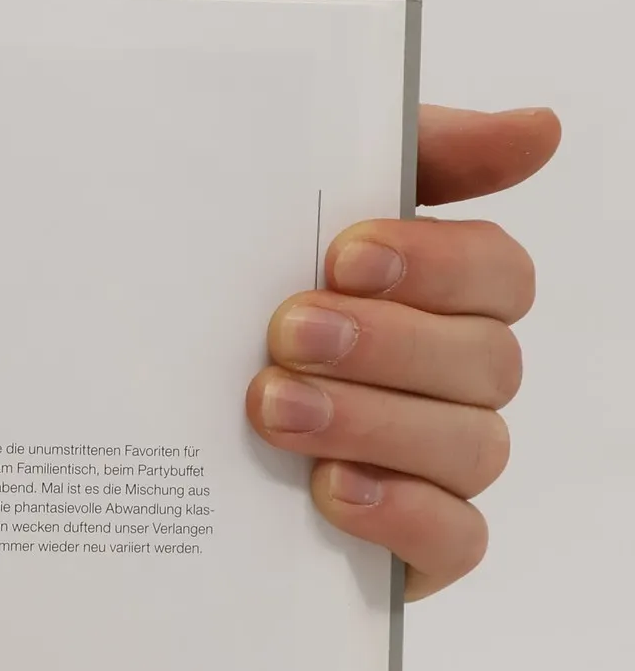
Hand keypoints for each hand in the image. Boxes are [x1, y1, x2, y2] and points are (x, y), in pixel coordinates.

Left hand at [247, 105, 559, 598]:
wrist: (130, 418)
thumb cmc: (227, 298)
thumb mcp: (287, 204)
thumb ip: (410, 156)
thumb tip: (539, 127)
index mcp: (437, 293)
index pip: (498, 271)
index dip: (435, 263)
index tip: (344, 256)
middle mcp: (452, 378)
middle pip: (485, 359)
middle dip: (386, 344)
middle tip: (287, 334)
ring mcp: (438, 463)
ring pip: (471, 445)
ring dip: (372, 420)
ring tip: (274, 408)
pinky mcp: (414, 543)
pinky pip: (457, 539)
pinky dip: (403, 513)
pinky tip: (333, 489)